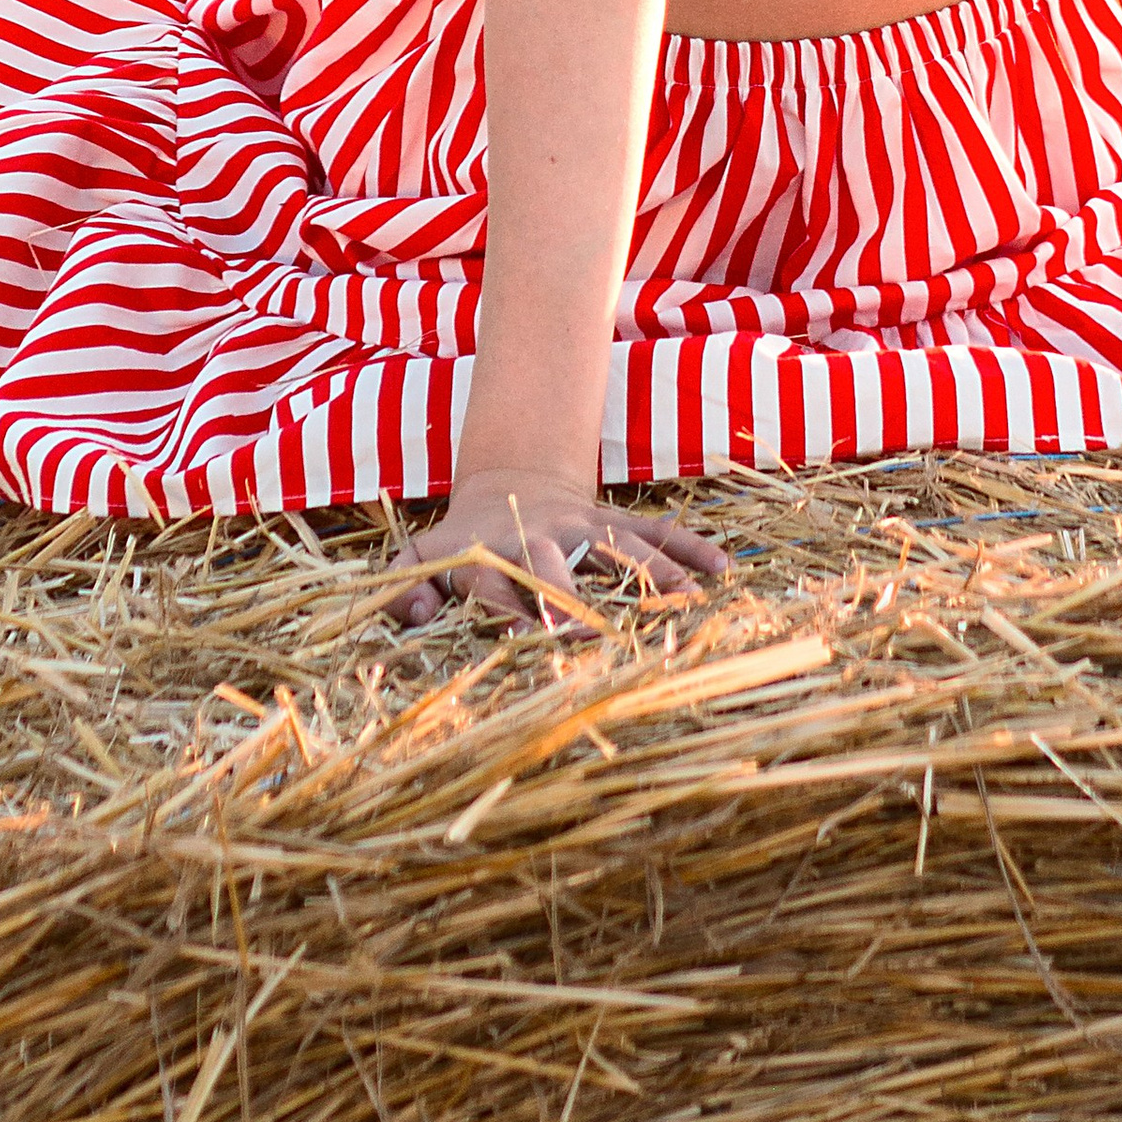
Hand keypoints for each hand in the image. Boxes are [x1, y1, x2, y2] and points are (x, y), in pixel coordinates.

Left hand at [387, 469, 727, 626]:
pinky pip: (655, 531)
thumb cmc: (461, 541)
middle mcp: (538, 534)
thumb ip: (400, 589)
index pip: (488, 580)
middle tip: (584, 630)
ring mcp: (582, 524)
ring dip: (649, 572)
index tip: (520, 638)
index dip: (500, 606)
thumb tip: (417, 619)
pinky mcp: (613, 520)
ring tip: (686, 603)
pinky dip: (688, 547)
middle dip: (566, 593)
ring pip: (617, 546)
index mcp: (487, 550)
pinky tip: (721, 571)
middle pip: (551, 560)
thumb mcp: (419, 558)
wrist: (507, 482)